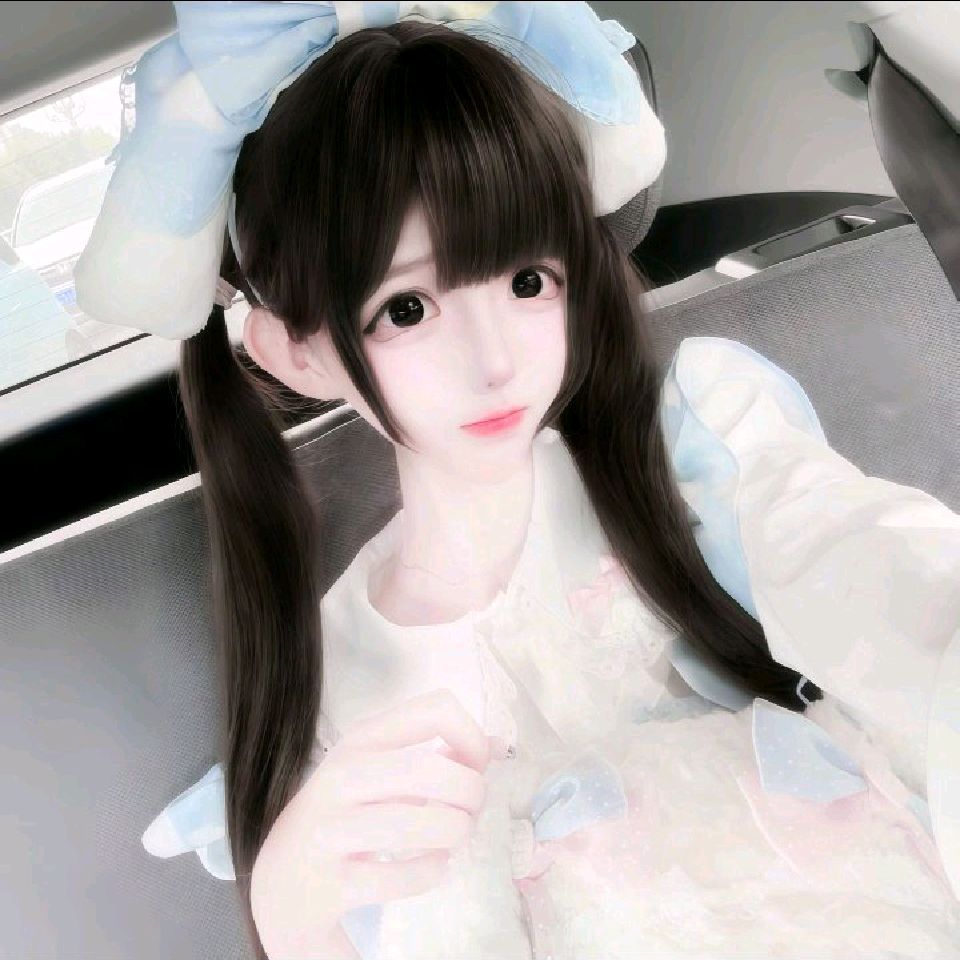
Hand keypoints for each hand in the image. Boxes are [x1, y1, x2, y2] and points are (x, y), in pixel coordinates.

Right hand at [250, 689, 496, 958]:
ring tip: (454, 838)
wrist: (280, 886)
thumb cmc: (345, 818)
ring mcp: (330, 827)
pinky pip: (400, 876)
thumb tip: (496, 745)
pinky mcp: (330, 880)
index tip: (475, 766)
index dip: (470, 737)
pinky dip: (430, 871)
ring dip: (454, 832)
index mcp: (362, 740)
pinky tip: (432, 867)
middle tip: (471, 811)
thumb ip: (434, 755)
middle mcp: (342, 775)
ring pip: (418, 822)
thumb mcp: (380, 773)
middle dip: (469, 794)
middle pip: (430, 769)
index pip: (435, 709)